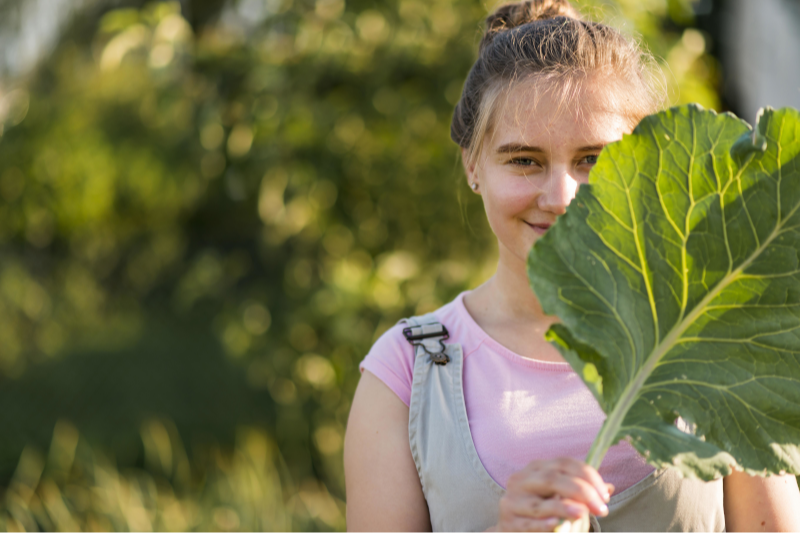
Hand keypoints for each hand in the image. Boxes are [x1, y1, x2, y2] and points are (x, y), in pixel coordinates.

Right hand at [493, 457, 612, 532]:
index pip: (564, 463)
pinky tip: (556, 524)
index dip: (587, 475)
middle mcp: (521, 480)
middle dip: (581, 491)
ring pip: (539, 503)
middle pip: (552, 478)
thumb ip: (581, 492)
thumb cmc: (541, 511)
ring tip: (583, 513)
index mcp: (536, 468)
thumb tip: (609, 488)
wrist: (512, 530)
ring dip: (564, 507)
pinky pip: (528, 523)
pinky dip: (543, 524)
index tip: (605, 494)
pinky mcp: (509, 522)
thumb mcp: (560, 497)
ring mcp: (512, 502)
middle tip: (601, 509)